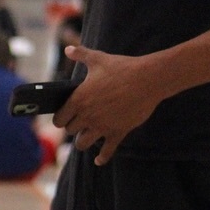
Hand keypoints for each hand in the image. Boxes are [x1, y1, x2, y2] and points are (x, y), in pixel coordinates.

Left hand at [54, 45, 169, 164]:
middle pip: (71, 131)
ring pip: (82, 143)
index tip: (63, 118)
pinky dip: (101, 158)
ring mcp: (102, 126)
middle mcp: (88, 115)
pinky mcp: (118, 132)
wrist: (149, 79)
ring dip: (83, 141)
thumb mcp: (99, 59)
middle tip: (76, 125)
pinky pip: (106, 151)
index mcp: (79, 99)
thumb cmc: (123, 68)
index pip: (60, 119)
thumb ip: (81, 54)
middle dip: (73, 128)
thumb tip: (69, 48)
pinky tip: (98, 160)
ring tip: (86, 138)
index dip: (60, 119)